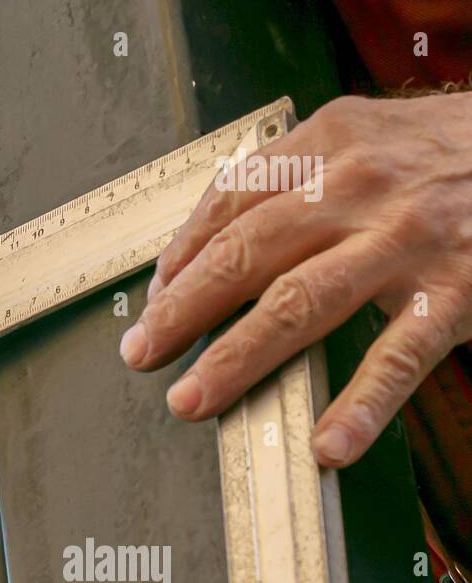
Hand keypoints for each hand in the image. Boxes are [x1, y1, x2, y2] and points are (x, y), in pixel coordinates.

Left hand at [118, 91, 471, 467]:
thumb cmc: (444, 152)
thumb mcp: (363, 137)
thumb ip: (288, 177)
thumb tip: (202, 243)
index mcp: (326, 142)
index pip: (228, 203)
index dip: (181, 256)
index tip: (153, 300)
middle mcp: (358, 186)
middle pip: (245, 254)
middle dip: (183, 311)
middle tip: (142, 355)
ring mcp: (406, 240)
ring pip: (299, 303)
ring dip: (237, 358)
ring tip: (194, 401)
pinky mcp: (456, 291)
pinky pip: (398, 356)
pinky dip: (361, 404)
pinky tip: (328, 445)